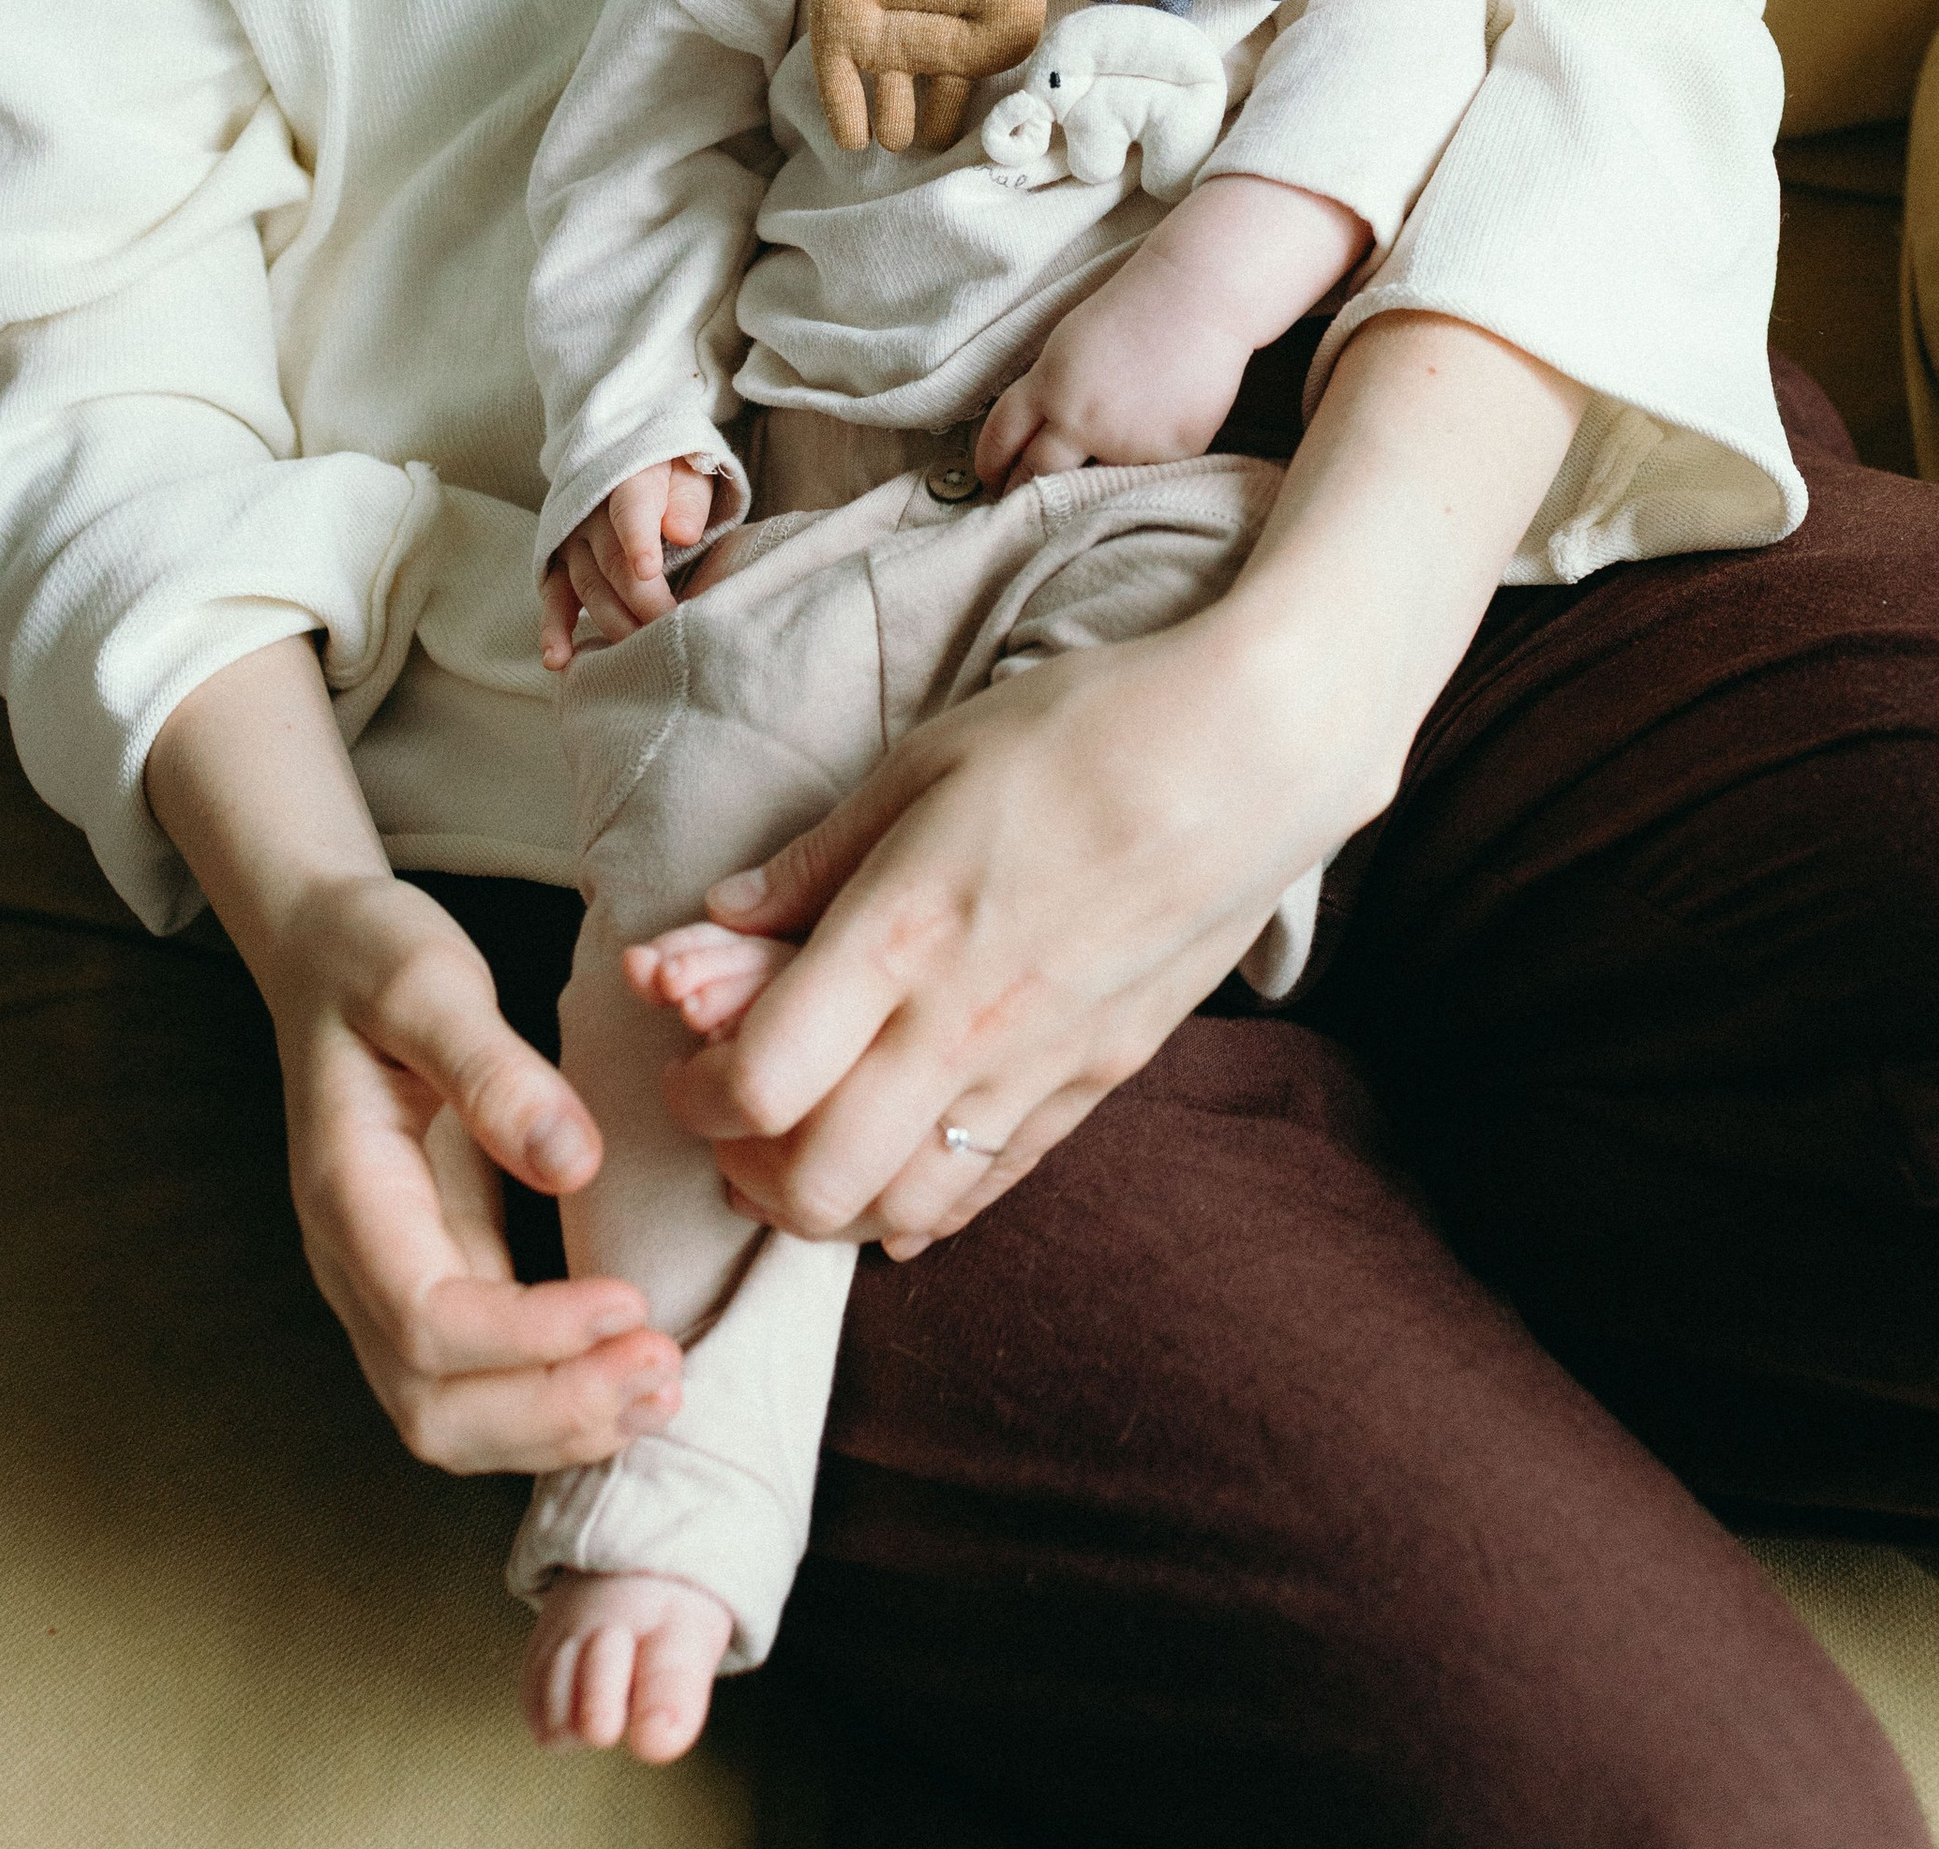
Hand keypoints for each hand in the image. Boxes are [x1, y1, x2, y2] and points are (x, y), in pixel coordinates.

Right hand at [144, 638, 682, 1476]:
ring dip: (557, 1425)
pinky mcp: (430, 1280)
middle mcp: (355, 1265)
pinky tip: (628, 1378)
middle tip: (666, 1370)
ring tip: (665, 1387)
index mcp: (347, 1193)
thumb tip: (574, 1161)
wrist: (325, 955)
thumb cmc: (371, 960)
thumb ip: (491, 1068)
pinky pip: (477, 1387)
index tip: (631, 1303)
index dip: (530, 1336)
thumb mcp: (426, 980)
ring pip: (450, 1420)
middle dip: (551, 1411)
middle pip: (433, 1407)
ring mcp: (385, 1284)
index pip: (426, 1319)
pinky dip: (550, 1404)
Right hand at [540, 460, 719, 665]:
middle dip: (642, 601)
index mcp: (629, 481)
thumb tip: (682, 533)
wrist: (631, 464)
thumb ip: (687, 500)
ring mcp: (571, 540)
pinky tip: (557, 659)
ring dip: (613, 623)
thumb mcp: (689, 473)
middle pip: (613, 561)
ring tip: (642, 653)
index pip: (630, 509)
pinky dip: (554, 630)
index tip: (648, 569)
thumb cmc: (672, 476)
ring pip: (588, 587)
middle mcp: (591, 512)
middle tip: (672, 629)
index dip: (637, 539)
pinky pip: (555, 599)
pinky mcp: (560, 566)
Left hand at [663, 314, 1586, 1258]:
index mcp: (902, 931)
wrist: (1251, 747)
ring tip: (805, 1144)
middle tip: (732, 1118)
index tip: (687, 1058)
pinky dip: (925, 1209)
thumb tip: (715, 923)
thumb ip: (814, 859)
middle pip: (816, 1182)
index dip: (696, 1092)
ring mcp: (1039, 1066)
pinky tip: (896, 1188)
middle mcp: (962, 1024)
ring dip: (829, 1203)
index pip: (758, 1081)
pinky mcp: (1102, 1079)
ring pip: (903, 1211)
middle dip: (747, 1170)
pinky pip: (993, 1187)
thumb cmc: (1083, 728)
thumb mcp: (924, 759)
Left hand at [975, 269, 1249, 489]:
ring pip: (1092, 484)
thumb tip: (1037, 438)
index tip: (989, 478)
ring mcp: (1125, 442)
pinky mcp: (1169, 454)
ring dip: (1085, 486)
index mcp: (1048, 385)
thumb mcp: (1068, 345)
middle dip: (1024, 490)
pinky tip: (1152, 444)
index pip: (1000, 438)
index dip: (989, 463)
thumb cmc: (1134, 309)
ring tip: (1084, 485)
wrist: (1197, 298)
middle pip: (1036, 474)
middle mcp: (1079, 420)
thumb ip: (1048, 392)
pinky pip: (1147, 474)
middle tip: (1021, 500)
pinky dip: (1144, 465)